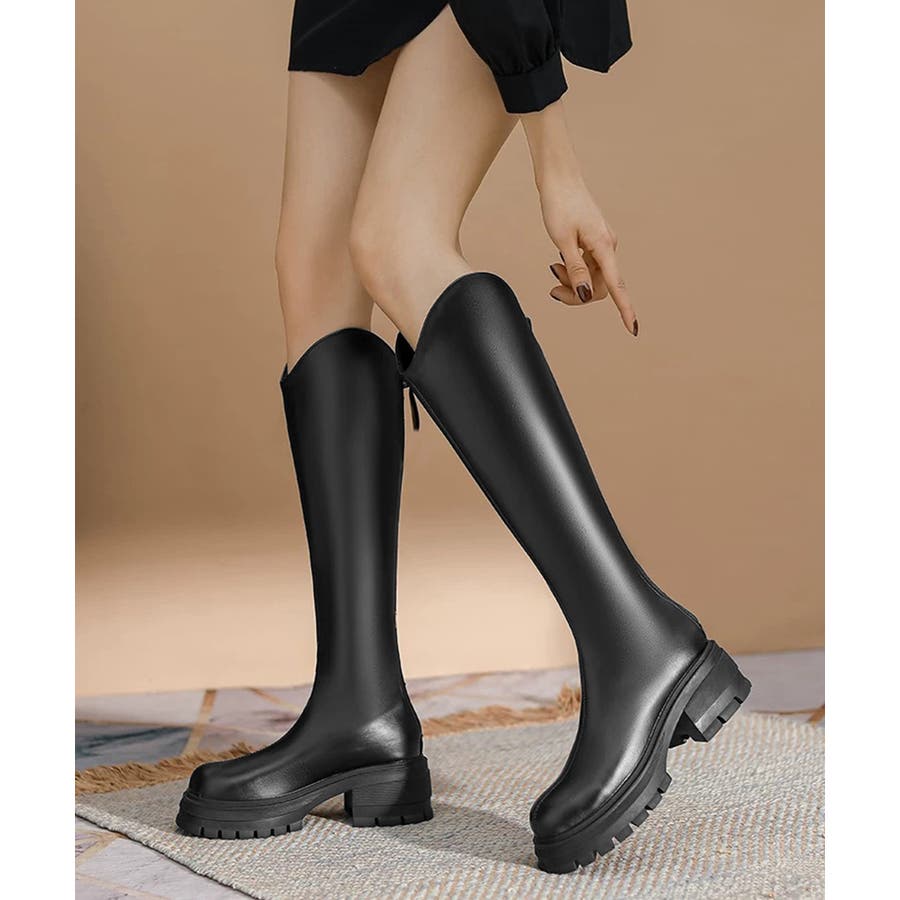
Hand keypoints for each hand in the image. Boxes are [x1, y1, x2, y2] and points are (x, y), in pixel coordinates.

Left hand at [521, 99, 637, 335]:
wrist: (559, 177)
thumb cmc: (559, 204)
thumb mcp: (562, 240)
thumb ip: (575, 270)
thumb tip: (587, 294)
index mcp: (604, 247)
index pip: (616, 286)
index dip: (624, 309)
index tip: (633, 328)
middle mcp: (607, 247)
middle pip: (600, 287)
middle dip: (578, 294)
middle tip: (552, 291)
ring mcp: (601, 244)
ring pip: (591, 278)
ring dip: (572, 281)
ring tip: (552, 270)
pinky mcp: (593, 241)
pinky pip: (587, 266)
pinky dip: (572, 270)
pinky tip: (558, 262)